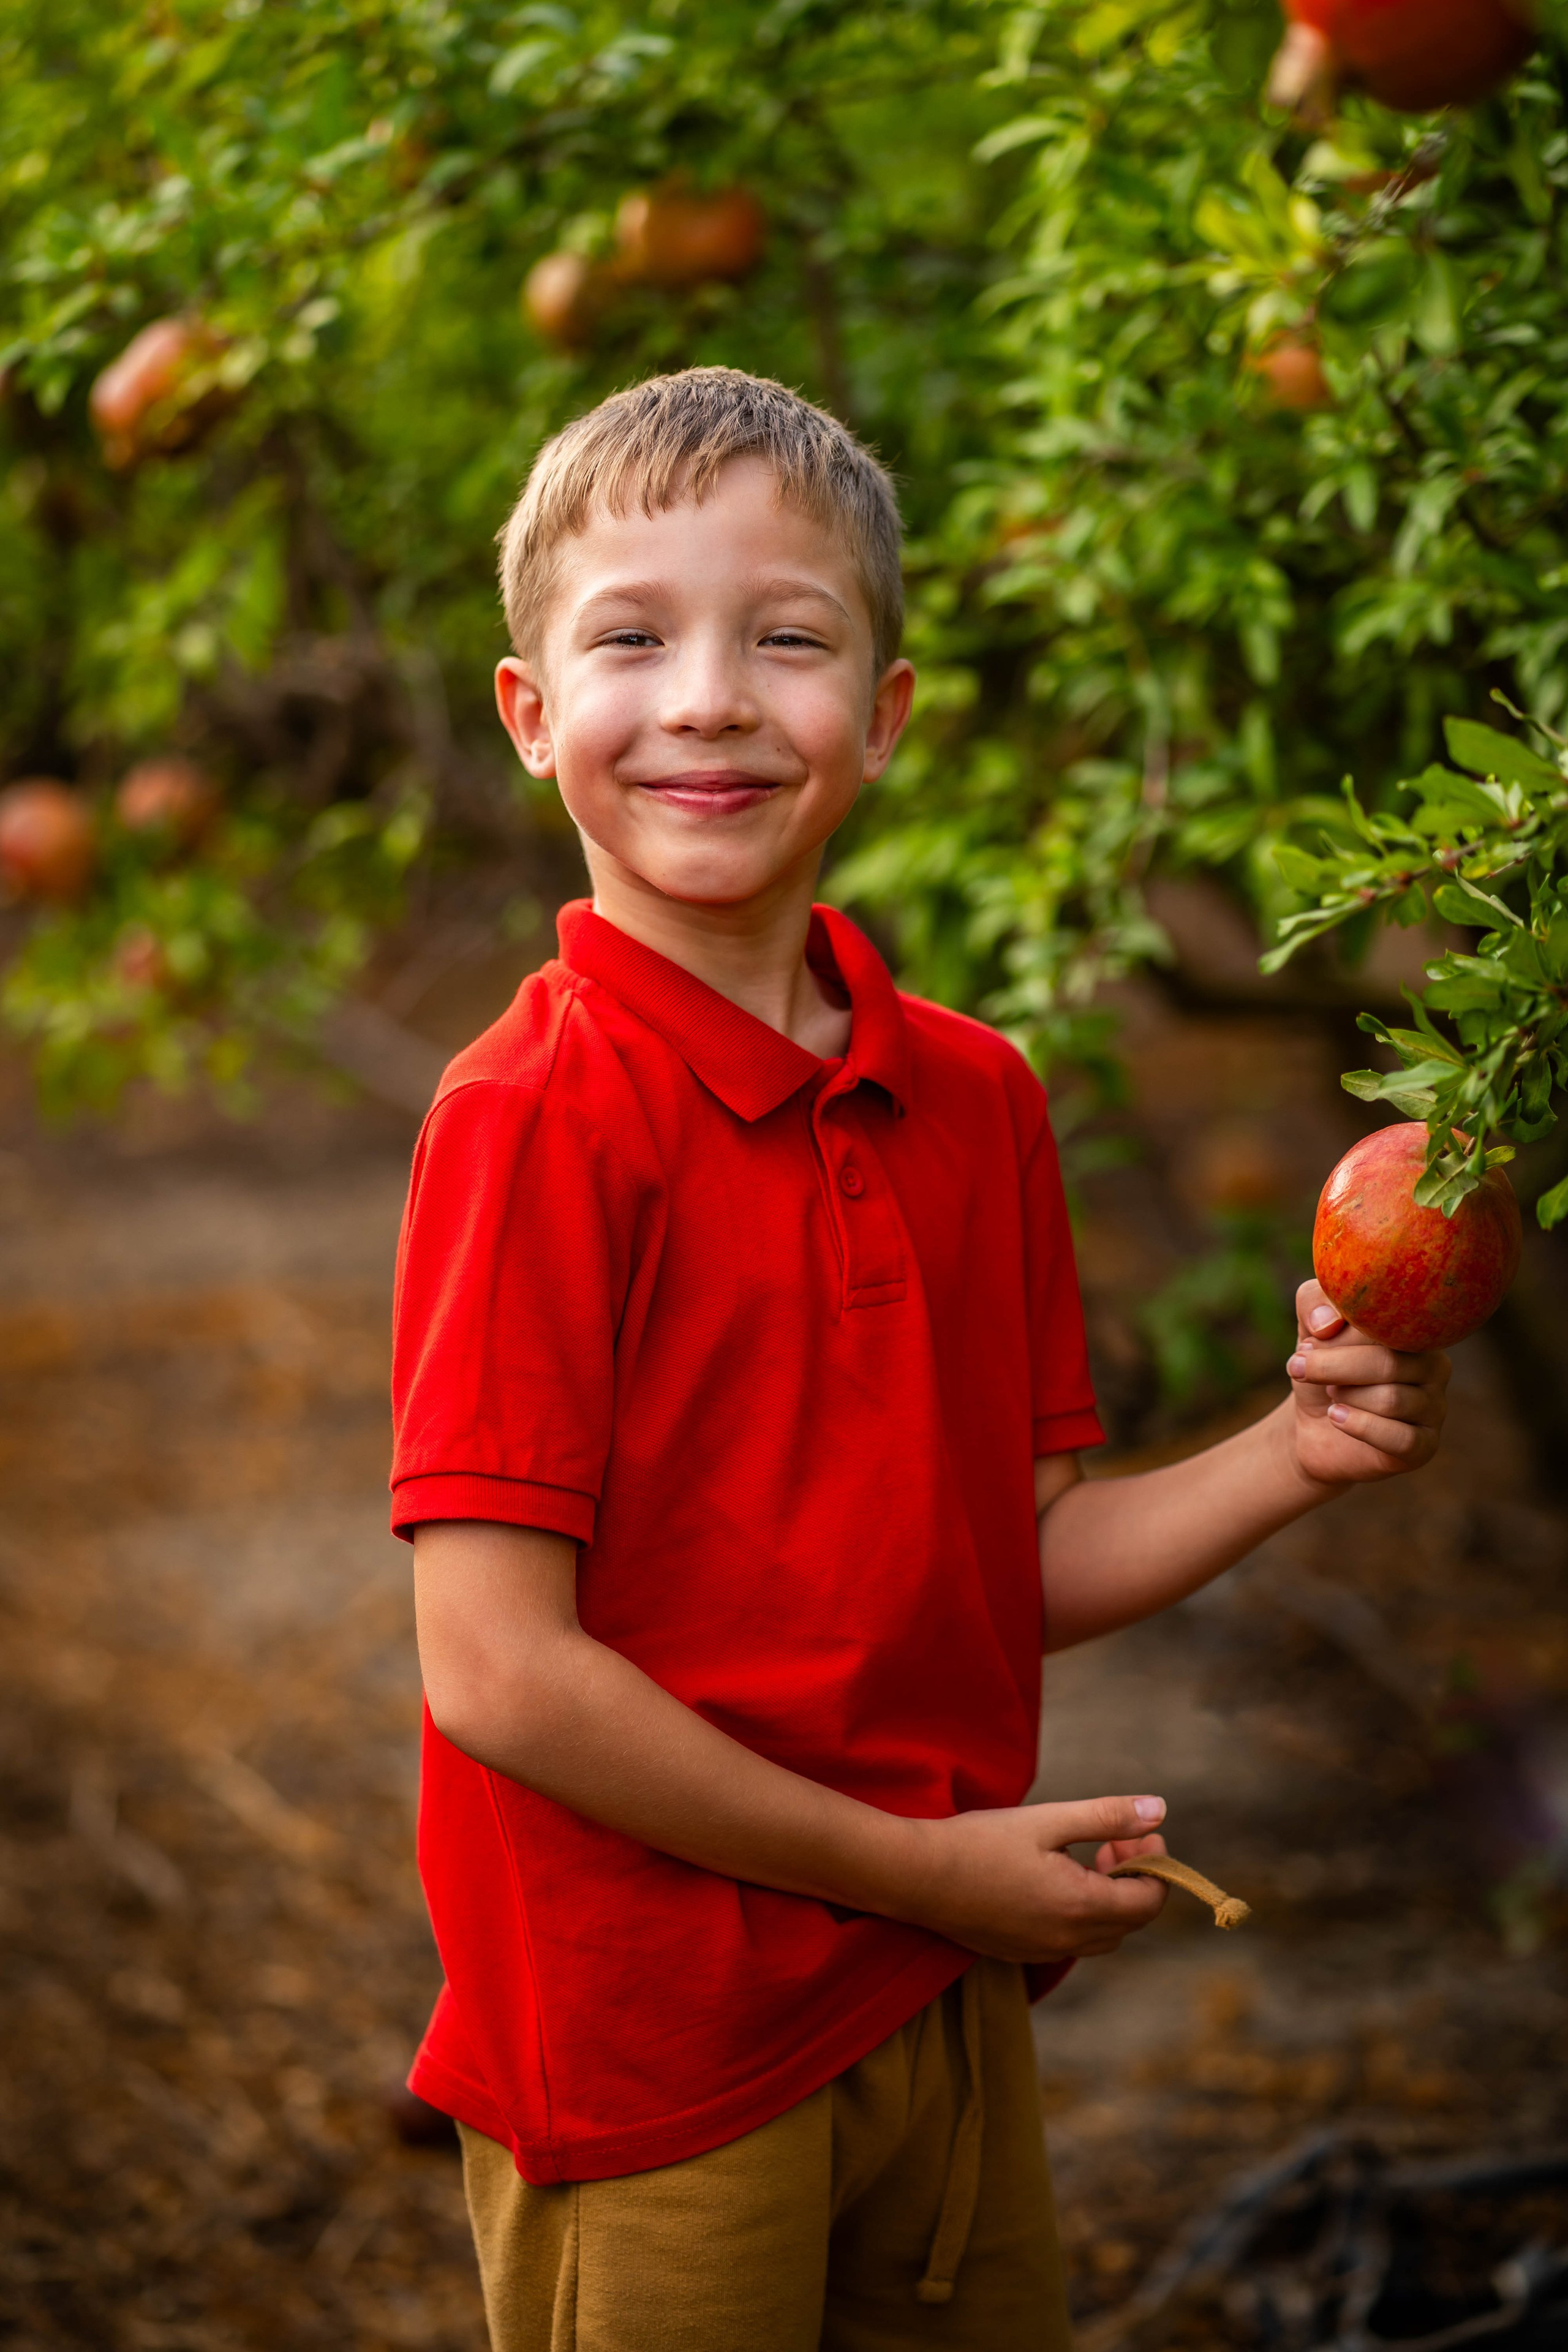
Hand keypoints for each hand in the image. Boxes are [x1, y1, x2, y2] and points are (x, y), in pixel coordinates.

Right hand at [909, 1795, 1168, 1962]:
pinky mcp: (1022, 1953)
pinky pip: (1073, 1941)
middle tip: (1113, 1839)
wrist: (917, 1877)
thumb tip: (1159, 1809)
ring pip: (1104, 1935)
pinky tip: (1056, 1879)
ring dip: (1110, 1898)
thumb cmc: (981, 1842)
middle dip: (1134, 1878)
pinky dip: (1083, 1914)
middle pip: (1131, 1920)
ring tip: (1085, 1856)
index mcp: (1080, 1907)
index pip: (1149, 1901)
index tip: (1140, 1832)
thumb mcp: (1049, 1820)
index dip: (1156, 1865)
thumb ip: (1107, 1816)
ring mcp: (1044, 1952)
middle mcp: (1068, 1940)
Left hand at [1286, 1278, 1448, 1486]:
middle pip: (1389, 1363)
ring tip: (1331, 1395)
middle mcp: (1435, 1367)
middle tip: (1301, 1368)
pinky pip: (1400, 1438)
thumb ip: (1314, 1303)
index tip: (1307, 1342)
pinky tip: (1336, 1418)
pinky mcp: (1424, 1446)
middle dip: (1334, 1366)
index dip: (1342, 1334)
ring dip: (1346, 1397)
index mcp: (1415, 1331)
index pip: (1389, 1324)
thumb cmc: (1323, 1370)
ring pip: (1391, 1400)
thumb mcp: (1310, 1329)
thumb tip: (1327, 1323)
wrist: (1315, 1425)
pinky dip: (1360, 1426)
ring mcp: (1434, 1408)